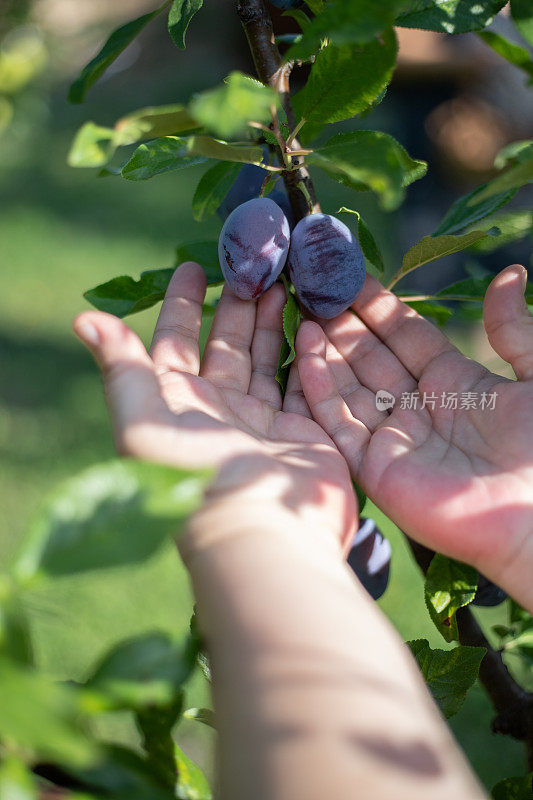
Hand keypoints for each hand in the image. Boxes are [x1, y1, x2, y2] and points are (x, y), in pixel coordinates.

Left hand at [73, 262, 355, 550]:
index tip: (194, 267)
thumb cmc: (194, 474)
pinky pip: (300, 382)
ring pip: (264, 359)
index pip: (177, 342)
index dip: (183, 305)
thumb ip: (121, 368)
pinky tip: (310, 321)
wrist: (258, 526)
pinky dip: (304, 353)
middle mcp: (216, 409)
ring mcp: (260, 421)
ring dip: (270, 322)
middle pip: (225, 345)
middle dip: (235, 306)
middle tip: (250, 266)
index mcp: (177, 402)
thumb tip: (84, 319)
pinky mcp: (299, 431)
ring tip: (281, 283)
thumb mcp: (142, 419)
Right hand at [295, 265, 532, 605]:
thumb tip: (509, 273)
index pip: (407, 336)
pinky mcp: (376, 469)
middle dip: (344, 325)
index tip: (352, 276)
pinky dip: (319, 392)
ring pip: (349, 388)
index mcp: (457, 384)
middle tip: (316, 289)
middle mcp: (420, 409)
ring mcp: (395, 439)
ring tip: (304, 316)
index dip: (380, 307)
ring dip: (326, 353)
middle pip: (372, 358)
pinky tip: (306, 356)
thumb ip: (514, 328)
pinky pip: (339, 424)